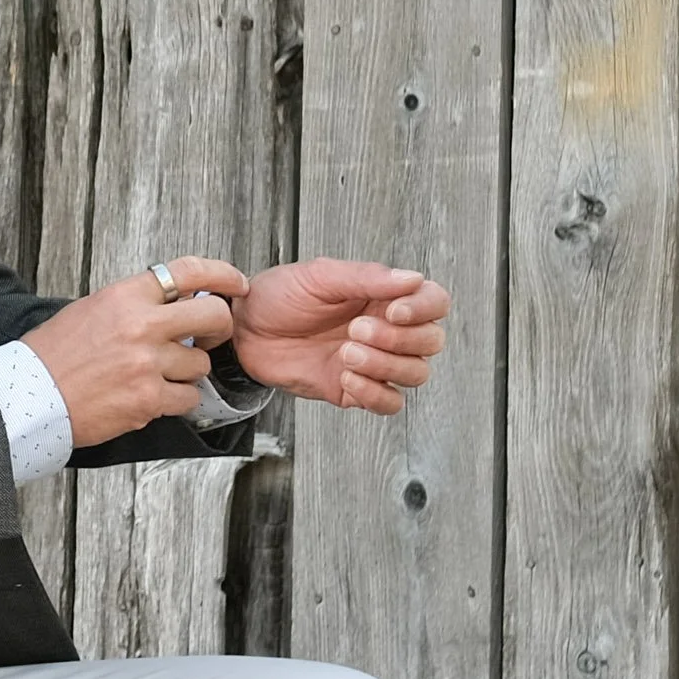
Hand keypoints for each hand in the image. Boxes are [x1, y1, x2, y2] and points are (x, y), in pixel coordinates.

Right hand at [21, 259, 247, 443]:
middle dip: (218, 327)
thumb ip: (133, 305)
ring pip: (200, 365)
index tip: (237, 284)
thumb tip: (171, 306)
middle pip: (213, 316)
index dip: (223, 274)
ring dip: (187, 372)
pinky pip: (188, 398)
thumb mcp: (90, 310)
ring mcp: (147, 364)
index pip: (189, 271)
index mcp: (125, 297)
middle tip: (209, 336)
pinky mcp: (148, 400)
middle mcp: (141, 326)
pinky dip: (176, 400)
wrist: (28, 398)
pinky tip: (151, 398)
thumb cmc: (52, 356)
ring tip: (157, 375)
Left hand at [229, 258, 449, 412]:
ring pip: (416, 373)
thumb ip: (367, 278)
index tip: (394, 310)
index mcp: (383, 296)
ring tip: (346, 353)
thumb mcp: (320, 276)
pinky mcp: (354, 390)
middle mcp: (386, 330)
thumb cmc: (279, 296)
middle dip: (401, 339)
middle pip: (431, 341)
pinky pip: (389, 402)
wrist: (243, 331)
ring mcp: (373, 362)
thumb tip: (413, 279)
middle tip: (356, 330)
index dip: (424, 309)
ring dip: (386, 366)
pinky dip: (375, 393)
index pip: (434, 302)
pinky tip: (345, 377)